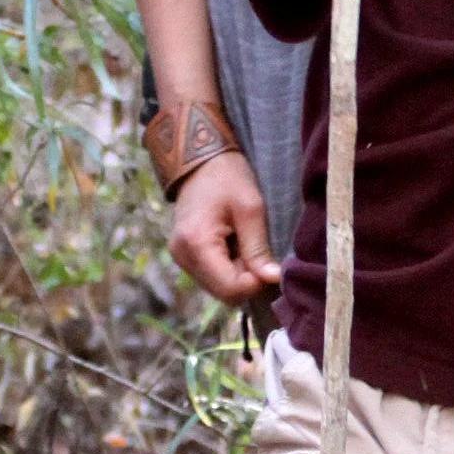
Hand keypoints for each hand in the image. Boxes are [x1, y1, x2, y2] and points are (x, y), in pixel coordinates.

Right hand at [170, 151, 279, 303]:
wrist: (199, 161)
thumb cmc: (227, 177)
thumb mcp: (250, 208)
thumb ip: (258, 247)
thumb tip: (272, 279)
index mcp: (196, 244)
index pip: (229, 288)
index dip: (254, 283)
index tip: (269, 265)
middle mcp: (183, 256)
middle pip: (222, 292)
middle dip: (246, 279)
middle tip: (258, 251)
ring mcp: (180, 257)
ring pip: (218, 287)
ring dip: (237, 274)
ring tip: (244, 243)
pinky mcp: (184, 256)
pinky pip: (211, 276)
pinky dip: (227, 267)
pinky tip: (233, 244)